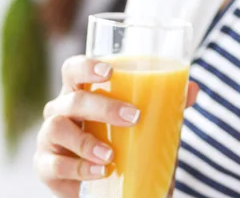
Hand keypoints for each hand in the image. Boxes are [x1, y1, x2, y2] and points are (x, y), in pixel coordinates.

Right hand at [33, 55, 198, 197]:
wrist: (102, 175)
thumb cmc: (117, 133)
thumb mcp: (140, 115)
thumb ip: (166, 100)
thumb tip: (193, 89)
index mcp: (80, 89)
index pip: (73, 68)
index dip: (87, 65)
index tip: (111, 70)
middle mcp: (60, 109)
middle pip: (72, 100)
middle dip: (103, 107)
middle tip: (133, 117)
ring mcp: (49, 137)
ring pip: (57, 130)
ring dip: (86, 143)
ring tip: (112, 154)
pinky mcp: (46, 165)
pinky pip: (54, 165)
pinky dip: (78, 169)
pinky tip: (100, 171)